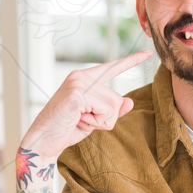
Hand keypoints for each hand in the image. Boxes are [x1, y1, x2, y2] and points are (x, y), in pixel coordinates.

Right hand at [20, 48, 152, 158]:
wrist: (43, 141)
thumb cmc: (67, 129)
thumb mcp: (95, 119)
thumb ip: (112, 110)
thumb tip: (130, 101)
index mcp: (85, 78)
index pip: (113, 67)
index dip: (132, 60)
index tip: (148, 52)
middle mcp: (81, 76)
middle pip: (117, 99)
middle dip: (105, 118)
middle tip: (82, 119)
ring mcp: (78, 83)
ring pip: (113, 107)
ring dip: (100, 122)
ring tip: (79, 120)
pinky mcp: (77, 94)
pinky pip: (105, 112)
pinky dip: (95, 123)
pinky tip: (77, 120)